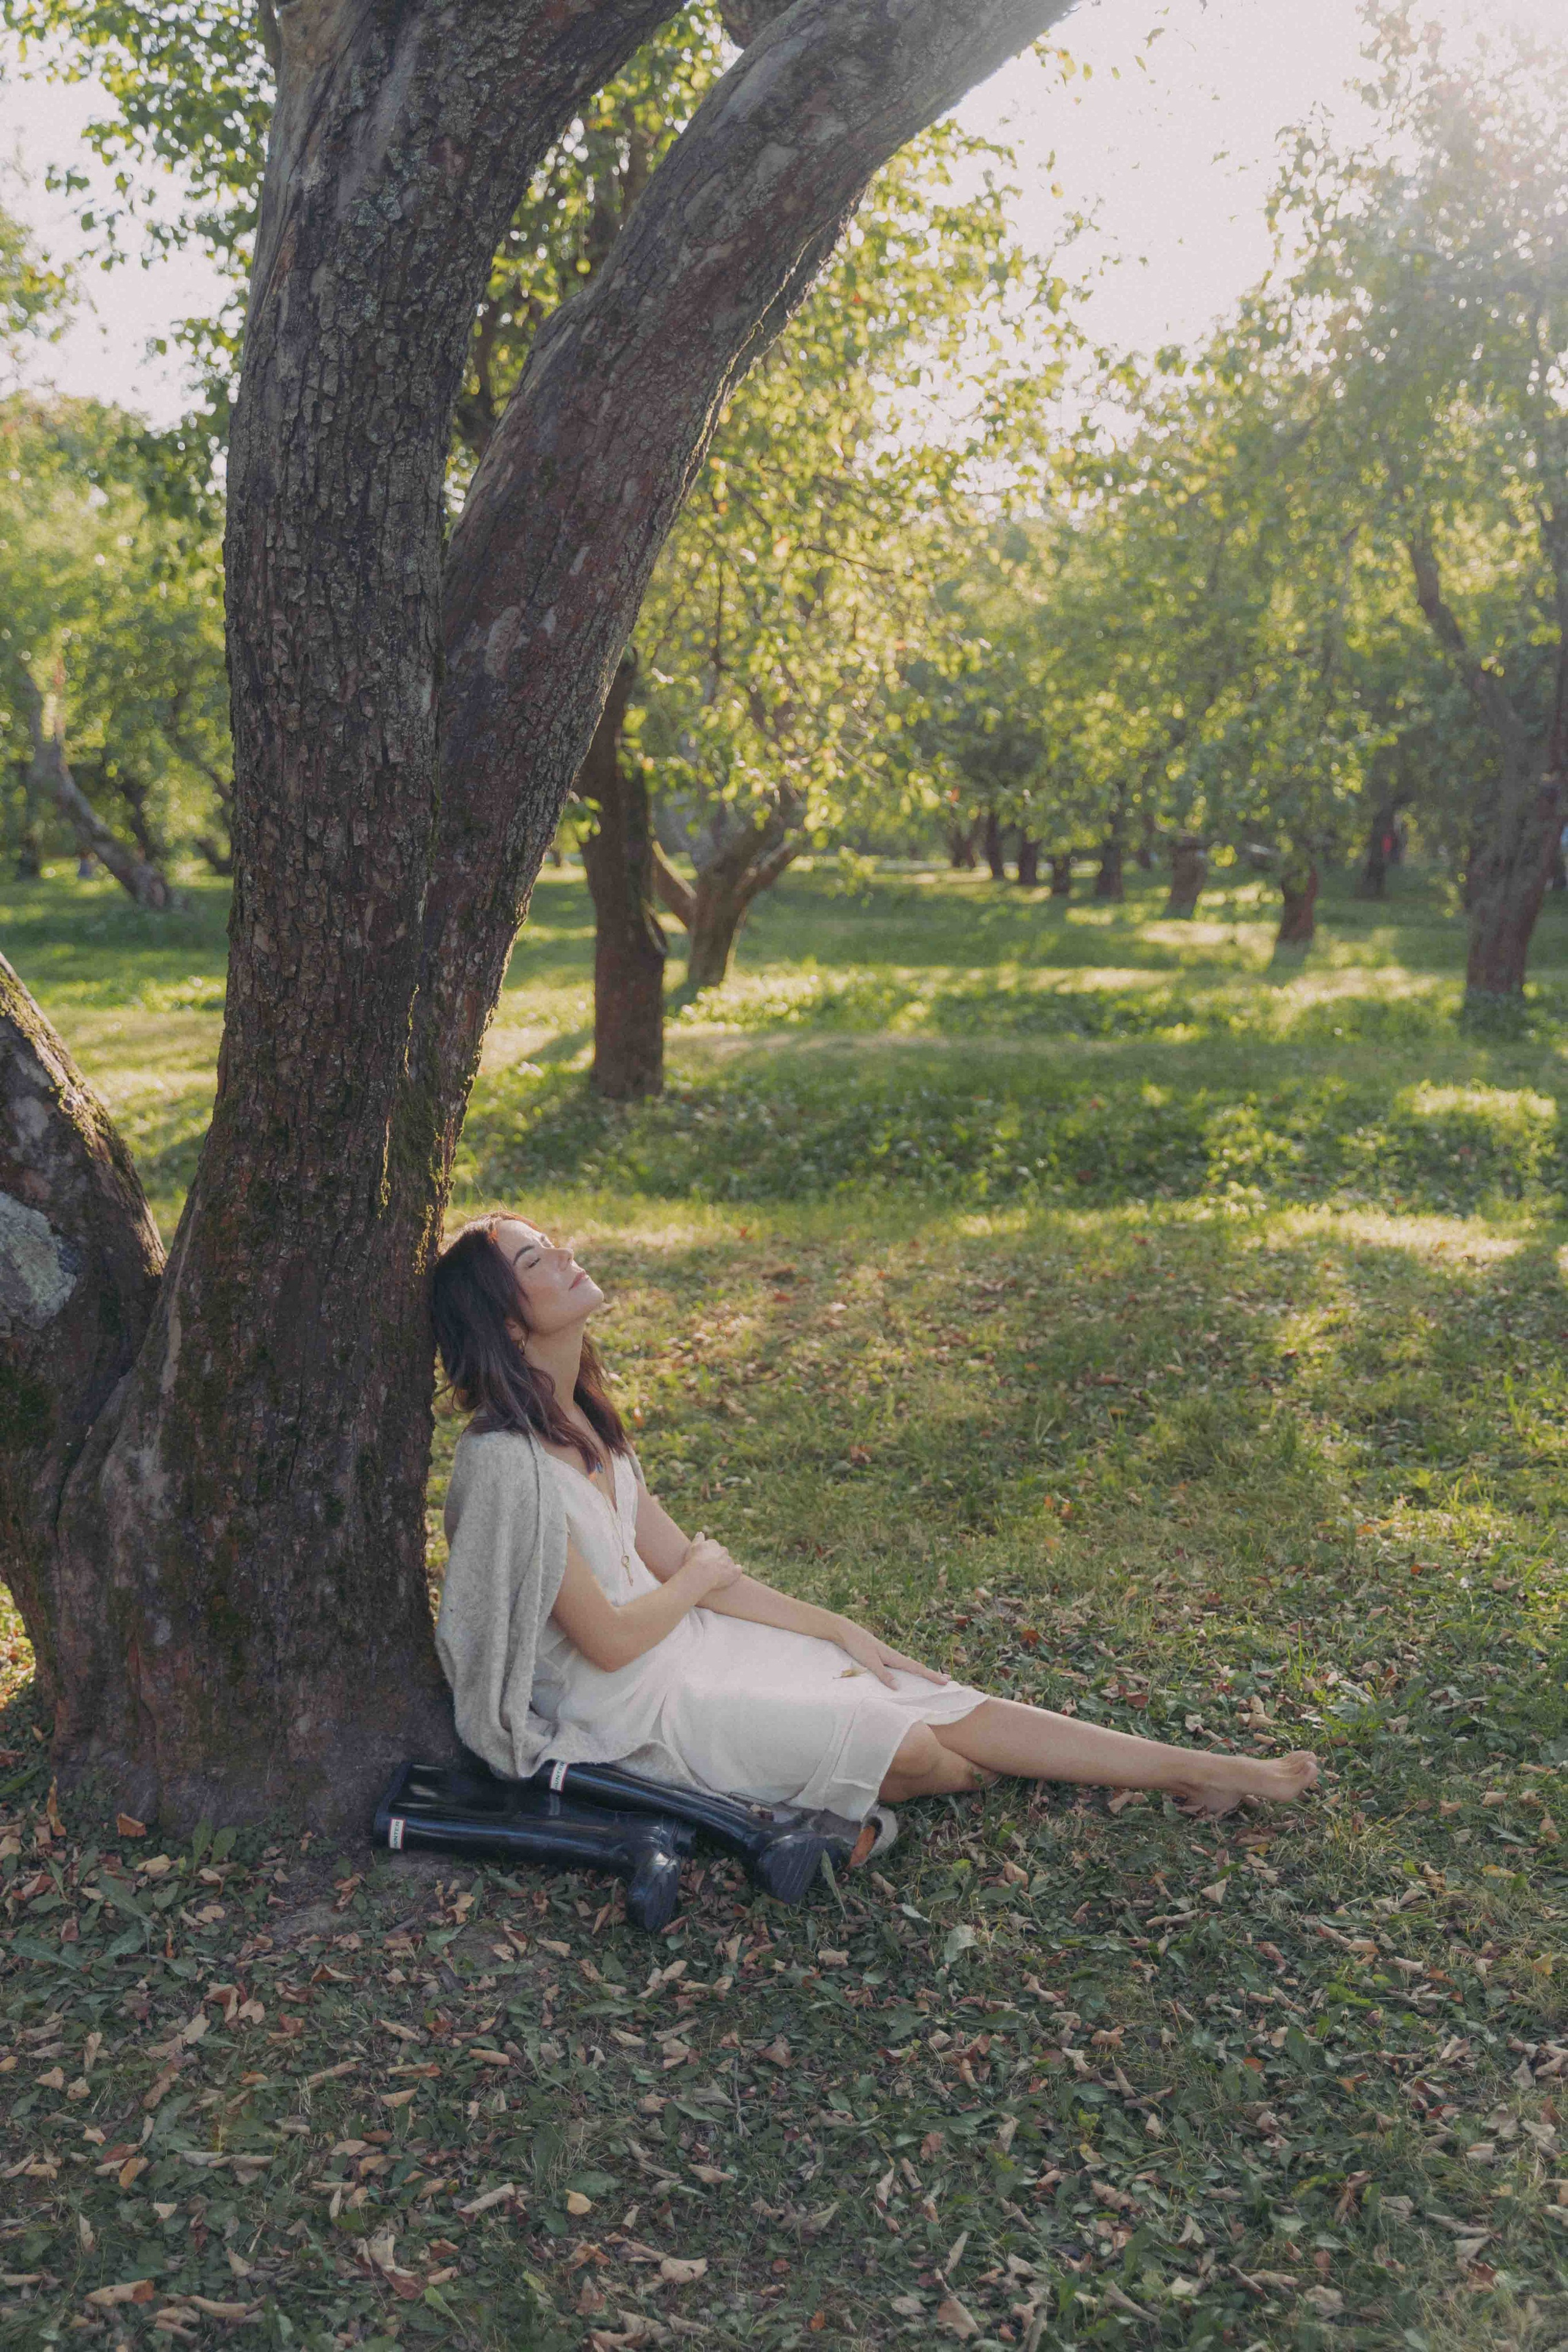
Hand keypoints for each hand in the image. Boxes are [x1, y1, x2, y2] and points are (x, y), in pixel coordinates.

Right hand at [682, 1534, 742, 1599]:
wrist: (701, 1574)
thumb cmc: (694, 1561)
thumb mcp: (693, 1547)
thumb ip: (698, 1539)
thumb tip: (701, 1533)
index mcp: (713, 1543)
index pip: (713, 1545)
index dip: (709, 1553)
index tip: (705, 1559)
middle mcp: (723, 1550)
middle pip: (722, 1553)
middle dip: (718, 1558)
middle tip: (711, 1567)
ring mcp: (729, 1560)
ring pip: (728, 1562)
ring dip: (725, 1566)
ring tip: (717, 1575)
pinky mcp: (734, 1571)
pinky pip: (738, 1569)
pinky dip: (735, 1571)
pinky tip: (730, 1575)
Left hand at [832, 1619, 950, 1689]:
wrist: (845, 1631)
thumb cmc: (857, 1645)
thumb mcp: (869, 1661)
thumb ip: (883, 1675)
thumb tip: (899, 1687)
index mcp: (894, 1657)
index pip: (916, 1668)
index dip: (931, 1675)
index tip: (945, 1681)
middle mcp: (893, 1656)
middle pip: (916, 1667)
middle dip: (931, 1674)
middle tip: (947, 1679)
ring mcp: (888, 1656)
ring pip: (909, 1667)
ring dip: (921, 1672)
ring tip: (932, 1677)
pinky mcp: (881, 1657)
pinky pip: (899, 1667)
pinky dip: (909, 1671)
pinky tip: (908, 1673)